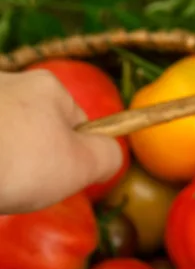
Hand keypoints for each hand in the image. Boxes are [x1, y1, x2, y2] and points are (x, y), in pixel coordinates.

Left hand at [0, 70, 122, 212]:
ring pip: (1, 135)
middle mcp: (11, 82)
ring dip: (0, 159)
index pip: (75, 121)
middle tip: (20, 186)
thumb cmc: (18, 160)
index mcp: (48, 87)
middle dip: (29, 157)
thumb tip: (110, 156)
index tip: (54, 179)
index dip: (71, 154)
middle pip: (33, 126)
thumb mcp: (79, 165)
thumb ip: (106, 157)